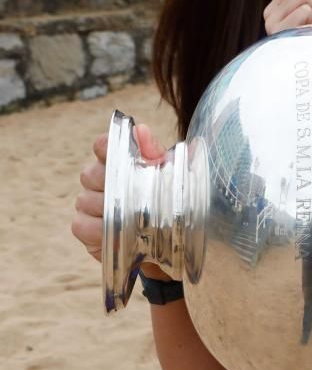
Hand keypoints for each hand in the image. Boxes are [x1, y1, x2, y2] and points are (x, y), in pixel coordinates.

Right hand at [71, 124, 171, 279]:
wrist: (173, 238)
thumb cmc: (171, 200)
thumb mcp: (172, 175)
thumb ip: (155, 152)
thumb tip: (141, 130)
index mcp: (123, 160)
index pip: (104, 145)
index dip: (106, 147)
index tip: (115, 152)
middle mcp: (101, 179)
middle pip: (90, 173)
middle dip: (111, 184)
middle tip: (135, 194)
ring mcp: (90, 204)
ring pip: (84, 200)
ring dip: (107, 209)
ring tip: (132, 217)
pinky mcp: (86, 229)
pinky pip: (80, 224)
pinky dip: (98, 230)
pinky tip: (117, 233)